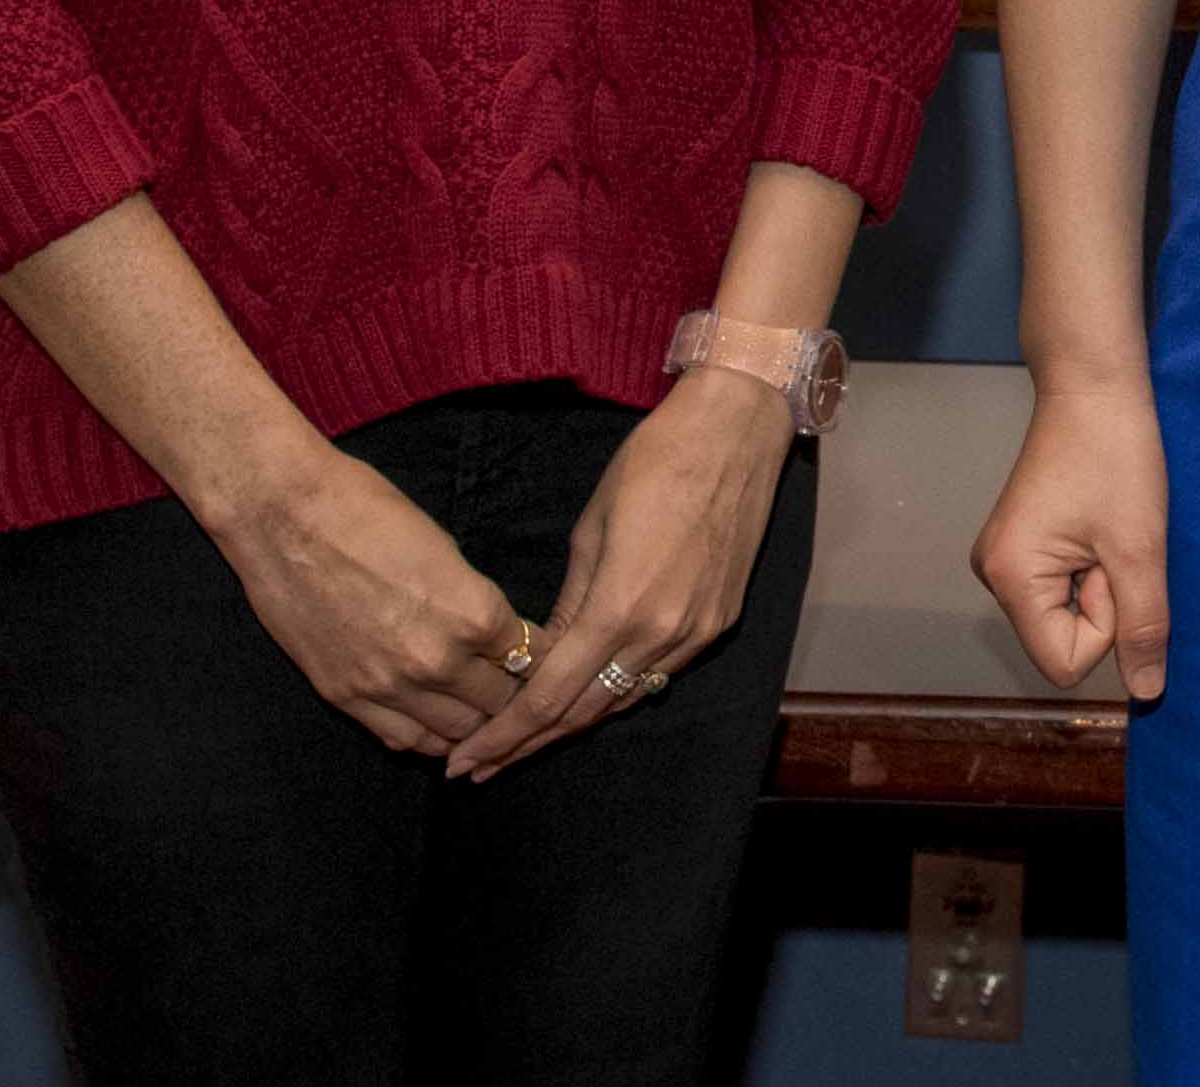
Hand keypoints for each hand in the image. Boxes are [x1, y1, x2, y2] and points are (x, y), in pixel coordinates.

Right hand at [203, 445, 528, 757]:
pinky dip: (426, 736)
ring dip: (472, 721)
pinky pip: (402, 739)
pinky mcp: (345, 697)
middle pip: (500, 703)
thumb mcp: (445, 549)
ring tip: (475, 708)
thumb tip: (494, 631)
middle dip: (511, 693)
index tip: (541, 657)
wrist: (283, 515)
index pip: (531, 658)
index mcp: (473, 613)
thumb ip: (473, 601)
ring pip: (456, 732)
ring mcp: (389, 685)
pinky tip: (434, 724)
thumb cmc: (366, 511)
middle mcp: (437, 660)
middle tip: (511, 686)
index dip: (541, 657)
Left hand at [447, 368, 793, 782]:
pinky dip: (618, 690)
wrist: (734, 433)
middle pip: (585, 712)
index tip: (466, 762)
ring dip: (573, 723)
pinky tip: (588, 696)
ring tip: (524, 742)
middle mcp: (663, 633)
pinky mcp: (719, 621)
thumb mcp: (590, 530)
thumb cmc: (652, 463)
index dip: (504, 735)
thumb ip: (570, 602)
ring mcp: (697, 632)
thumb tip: (547, 653)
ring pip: (624, 698)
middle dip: (528, 744)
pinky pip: (659, 673)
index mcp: (619, 607)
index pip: (549, 696)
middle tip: (480, 767)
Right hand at [971, 374, 1169, 701]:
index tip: (1112, 561)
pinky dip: (1094, 563)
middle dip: (1104, 599)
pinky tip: (1100, 522)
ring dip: (1103, 579)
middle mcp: (993, 575)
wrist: (1097, 384)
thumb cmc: (1116, 456)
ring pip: (1069, 612)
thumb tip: (1146, 695)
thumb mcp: (1140, 547)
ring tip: (1107, 525)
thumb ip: (1144, 627)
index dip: (1106, 623)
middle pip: (1064, 638)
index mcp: (1009, 579)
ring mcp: (1006, 558)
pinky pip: (1066, 585)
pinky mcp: (1024, 543)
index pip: (1066, 661)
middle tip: (1112, 537)